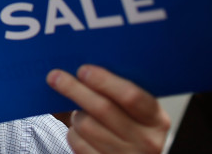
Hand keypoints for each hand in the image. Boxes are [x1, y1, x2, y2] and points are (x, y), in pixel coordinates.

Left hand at [47, 65, 170, 153]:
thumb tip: (80, 69)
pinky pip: (78, 143)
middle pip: (103, 109)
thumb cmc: (130, 126)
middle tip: (55, 76)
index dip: (105, 81)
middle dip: (75, 89)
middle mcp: (146, 141)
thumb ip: (116, 92)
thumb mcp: (135, 111)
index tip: (83, 69)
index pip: (131, 96)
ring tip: (81, 112)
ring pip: (86, 126)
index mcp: (156, 119)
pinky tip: (81, 131)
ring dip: (76, 115)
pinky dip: (74, 133)